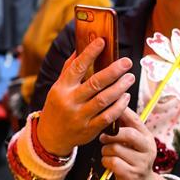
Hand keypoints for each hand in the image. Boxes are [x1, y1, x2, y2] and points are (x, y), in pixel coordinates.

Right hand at [36, 38, 134, 155]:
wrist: (50, 137)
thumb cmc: (57, 107)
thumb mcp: (57, 88)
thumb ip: (69, 70)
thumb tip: (79, 49)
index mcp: (62, 88)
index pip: (77, 67)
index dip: (90, 53)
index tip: (102, 42)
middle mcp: (70, 101)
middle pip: (95, 83)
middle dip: (113, 71)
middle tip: (127, 62)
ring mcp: (80, 116)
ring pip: (104, 99)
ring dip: (120, 87)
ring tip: (129, 77)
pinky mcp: (89, 130)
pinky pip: (108, 117)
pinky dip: (119, 106)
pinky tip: (126, 97)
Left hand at [99, 107, 157, 179]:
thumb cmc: (131, 159)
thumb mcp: (132, 142)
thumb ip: (123, 126)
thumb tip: (110, 104)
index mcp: (146, 136)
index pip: (134, 119)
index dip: (119, 111)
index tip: (106, 108)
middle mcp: (147, 148)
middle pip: (127, 133)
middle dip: (111, 135)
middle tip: (103, 138)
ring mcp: (141, 163)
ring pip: (115, 148)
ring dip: (105, 151)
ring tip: (108, 154)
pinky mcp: (131, 175)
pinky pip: (112, 162)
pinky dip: (106, 161)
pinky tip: (109, 164)